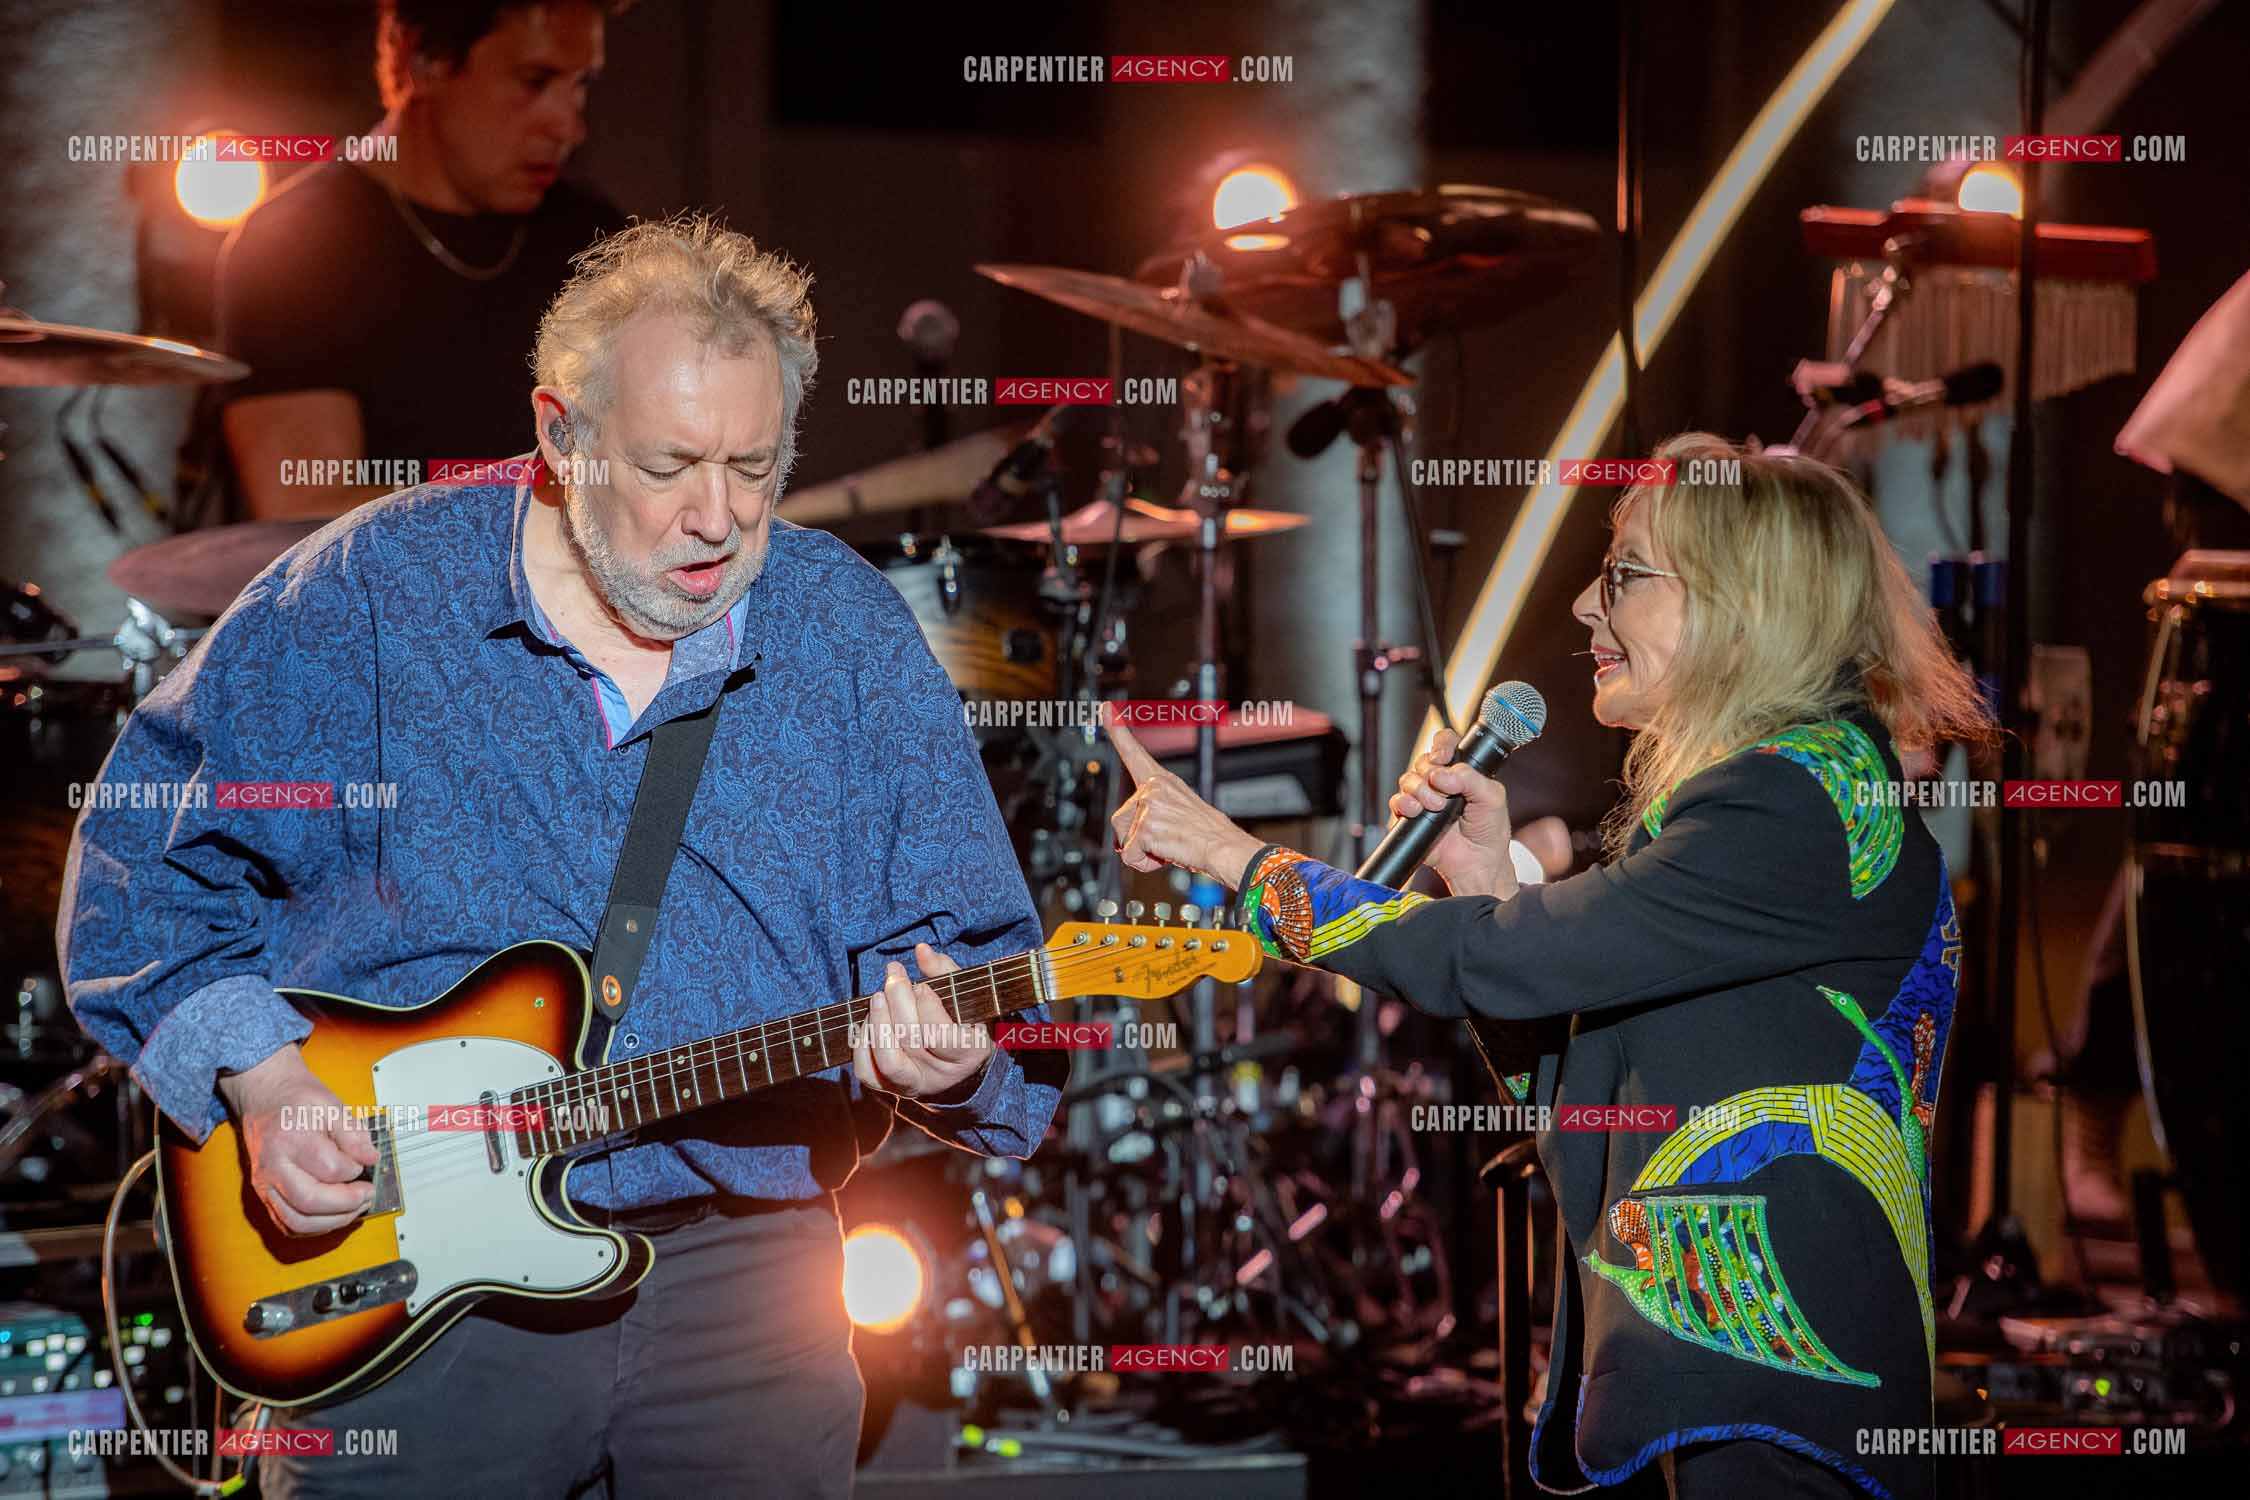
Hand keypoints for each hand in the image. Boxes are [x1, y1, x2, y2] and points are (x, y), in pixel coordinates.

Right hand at [218, 1045, 378, 1236]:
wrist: (266, 1099)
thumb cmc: (297, 1102)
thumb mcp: (331, 1105)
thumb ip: (353, 1134)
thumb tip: (371, 1158)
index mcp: (289, 1139)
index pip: (329, 1168)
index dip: (354, 1170)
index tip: (364, 1163)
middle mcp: (272, 1167)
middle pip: (310, 1201)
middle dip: (347, 1204)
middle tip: (367, 1193)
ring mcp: (265, 1185)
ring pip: (297, 1221)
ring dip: (333, 1221)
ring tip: (355, 1207)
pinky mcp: (264, 1197)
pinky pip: (287, 1225)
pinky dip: (314, 1227)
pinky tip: (334, 1215)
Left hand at [852, 942, 993, 1098]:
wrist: (957, 1063)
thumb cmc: (962, 1021)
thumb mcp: (965, 996)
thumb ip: (945, 971)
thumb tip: (921, 950)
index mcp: (969, 1054)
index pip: (940, 1034)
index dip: (926, 1006)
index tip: (921, 985)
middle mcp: (941, 1076)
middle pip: (911, 1039)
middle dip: (898, 1001)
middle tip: (894, 976)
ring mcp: (914, 1085)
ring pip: (888, 1059)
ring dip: (878, 1020)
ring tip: (878, 996)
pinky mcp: (890, 1088)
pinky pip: (867, 1072)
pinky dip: (861, 1044)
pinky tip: (868, 1020)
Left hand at [1106, 721, 1264, 886]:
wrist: (1225, 848)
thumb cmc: (1209, 835)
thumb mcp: (1181, 811)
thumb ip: (1157, 811)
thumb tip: (1138, 829)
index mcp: (1163, 781)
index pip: (1134, 752)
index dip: (1116, 731)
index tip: (1105, 708)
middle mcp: (1154, 788)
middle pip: (1119, 819)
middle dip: (1135, 838)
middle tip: (1166, 840)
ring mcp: (1149, 807)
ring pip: (1123, 838)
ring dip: (1142, 851)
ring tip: (1169, 847)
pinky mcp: (1146, 828)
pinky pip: (1130, 855)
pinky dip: (1145, 863)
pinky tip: (1167, 855)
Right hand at [1388, 726, 1517, 898]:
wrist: (1477, 863)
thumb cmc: (1489, 831)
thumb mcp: (1492, 797)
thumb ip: (1471, 778)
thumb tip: (1443, 774)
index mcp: (1460, 772)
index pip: (1445, 744)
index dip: (1441, 745)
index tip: (1444, 756)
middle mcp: (1440, 783)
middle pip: (1423, 760)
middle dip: (1431, 774)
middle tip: (1446, 792)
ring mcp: (1424, 799)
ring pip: (1408, 779)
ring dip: (1420, 790)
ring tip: (1435, 806)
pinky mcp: (1411, 817)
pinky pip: (1397, 802)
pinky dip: (1404, 804)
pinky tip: (1417, 811)